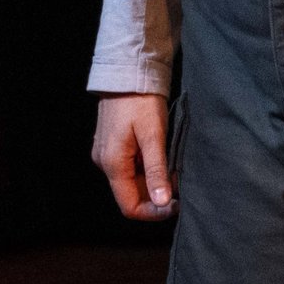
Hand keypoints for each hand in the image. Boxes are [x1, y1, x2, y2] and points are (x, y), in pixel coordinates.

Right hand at [91, 93, 176, 219]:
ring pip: (131, 181)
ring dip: (153, 180)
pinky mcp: (112, 145)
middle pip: (131, 194)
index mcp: (111, 163)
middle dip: (156, 194)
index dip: (154, 211)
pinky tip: (161, 157)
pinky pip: (129, 167)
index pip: (130, 206)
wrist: (128, 72)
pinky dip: (147, 168)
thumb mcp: (153, 136)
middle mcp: (104, 162)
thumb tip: (163, 202)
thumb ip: (156, 171)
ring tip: (173, 167)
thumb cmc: (140, 102)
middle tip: (178, 182)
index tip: (176, 203)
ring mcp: (107, 153)